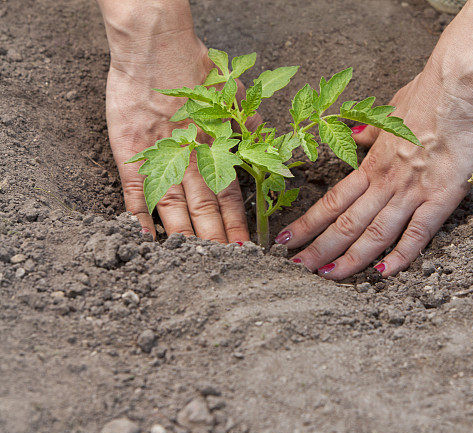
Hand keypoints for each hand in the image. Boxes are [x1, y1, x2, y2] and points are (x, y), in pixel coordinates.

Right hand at [101, 3, 249, 241]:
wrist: (156, 47)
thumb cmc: (196, 68)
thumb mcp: (231, 95)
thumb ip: (246, 123)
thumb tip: (261, 138)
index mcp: (217, 147)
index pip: (231, 196)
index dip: (237, 224)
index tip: (246, 248)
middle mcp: (192, 158)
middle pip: (206, 209)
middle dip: (216, 241)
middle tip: (226, 267)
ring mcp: (160, 157)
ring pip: (176, 208)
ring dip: (185, 237)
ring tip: (193, 264)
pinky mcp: (132, 153)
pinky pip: (136, 192)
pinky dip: (139, 217)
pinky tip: (146, 241)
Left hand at [277, 66, 472, 278]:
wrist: (460, 85)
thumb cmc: (429, 92)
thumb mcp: (391, 110)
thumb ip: (373, 130)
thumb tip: (357, 137)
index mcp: (373, 162)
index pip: (332, 200)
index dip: (308, 223)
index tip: (287, 240)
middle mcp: (386, 180)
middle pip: (346, 222)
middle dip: (319, 249)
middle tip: (297, 270)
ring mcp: (412, 190)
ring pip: (374, 233)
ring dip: (350, 258)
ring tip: (328, 277)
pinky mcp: (440, 196)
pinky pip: (417, 233)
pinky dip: (401, 255)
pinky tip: (384, 273)